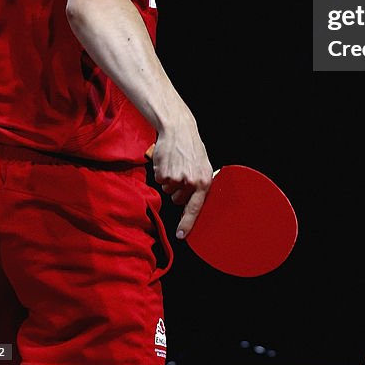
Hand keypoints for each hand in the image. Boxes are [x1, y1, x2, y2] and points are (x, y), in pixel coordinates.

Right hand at [147, 123, 213, 238]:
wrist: (178, 129)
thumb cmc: (192, 146)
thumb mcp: (204, 164)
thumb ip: (201, 183)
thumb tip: (197, 202)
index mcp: (204, 180)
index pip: (195, 207)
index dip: (188, 223)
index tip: (182, 235)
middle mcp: (190, 181)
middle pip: (178, 200)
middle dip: (178, 190)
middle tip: (182, 172)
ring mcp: (176, 178)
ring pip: (168, 190)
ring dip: (170, 180)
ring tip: (176, 164)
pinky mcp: (163, 174)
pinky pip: (160, 182)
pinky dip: (161, 173)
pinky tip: (168, 161)